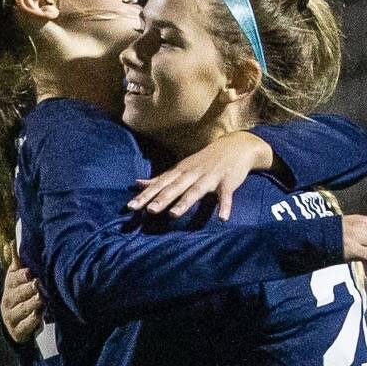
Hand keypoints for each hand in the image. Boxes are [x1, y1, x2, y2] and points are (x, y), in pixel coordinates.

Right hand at [0, 261, 42, 344]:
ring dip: (32, 304)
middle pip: (18, 294)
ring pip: (22, 309)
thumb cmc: (19, 295)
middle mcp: (8, 300)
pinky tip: (39, 317)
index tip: (29, 272)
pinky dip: (32, 322)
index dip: (21, 276)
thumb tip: (13, 242)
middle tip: (38, 284)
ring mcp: (11, 316)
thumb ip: (17, 263)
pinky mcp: (17, 330)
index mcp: (10, 286)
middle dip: (28, 289)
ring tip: (41, 300)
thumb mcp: (16, 279)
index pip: (13, 279)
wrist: (12, 322)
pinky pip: (25, 326)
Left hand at [129, 130, 271, 220]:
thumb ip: (161, 179)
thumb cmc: (205, 161)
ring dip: (185, 202)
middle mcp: (193, 173)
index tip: (131, 207)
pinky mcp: (228, 182)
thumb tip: (137, 184)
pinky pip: (226, 196)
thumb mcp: (181, 168)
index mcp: (180, 171)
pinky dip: (225, 206)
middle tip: (149, 211)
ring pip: (196, 191)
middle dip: (162, 198)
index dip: (145, 195)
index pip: (160, 184)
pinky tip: (222, 219)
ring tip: (174, 215)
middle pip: (175, 187)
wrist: (235, 146)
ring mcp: (210, 177)